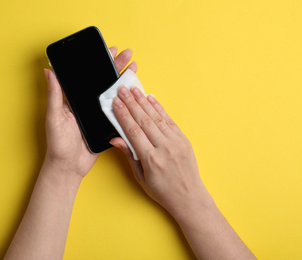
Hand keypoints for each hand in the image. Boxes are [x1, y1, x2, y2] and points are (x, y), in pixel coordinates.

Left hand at [43, 47, 136, 177]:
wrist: (69, 166)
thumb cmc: (58, 143)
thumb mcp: (54, 116)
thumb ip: (54, 95)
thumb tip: (48, 71)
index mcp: (75, 99)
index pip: (90, 76)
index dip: (100, 63)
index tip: (109, 51)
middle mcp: (88, 104)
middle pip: (104, 82)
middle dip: (116, 67)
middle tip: (128, 54)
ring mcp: (99, 115)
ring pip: (114, 95)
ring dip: (124, 81)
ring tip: (134, 68)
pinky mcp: (107, 126)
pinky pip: (119, 112)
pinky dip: (127, 103)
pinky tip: (135, 93)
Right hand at [110, 86, 207, 217]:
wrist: (189, 197)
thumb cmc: (162, 191)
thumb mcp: (140, 177)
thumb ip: (129, 155)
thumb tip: (116, 139)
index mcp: (151, 159)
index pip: (133, 130)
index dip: (123, 114)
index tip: (115, 102)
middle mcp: (164, 148)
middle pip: (143, 120)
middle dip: (131, 103)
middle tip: (122, 90)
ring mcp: (176, 142)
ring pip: (156, 117)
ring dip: (144, 101)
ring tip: (134, 90)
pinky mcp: (183, 140)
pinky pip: (169, 120)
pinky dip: (159, 108)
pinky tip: (151, 99)